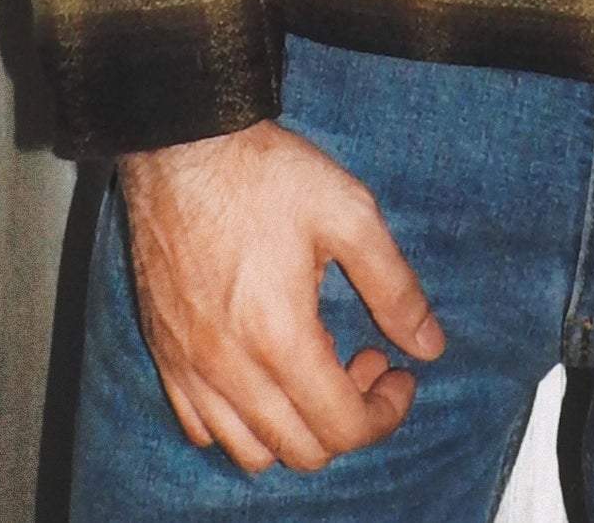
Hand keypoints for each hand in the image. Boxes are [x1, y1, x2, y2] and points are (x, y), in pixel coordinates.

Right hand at [115, 117, 444, 473]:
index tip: (400, 373)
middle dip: (348, 418)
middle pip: (302, 449)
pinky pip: (203, 427)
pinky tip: (265, 372)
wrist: (183, 143)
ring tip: (316, 367)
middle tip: (365, 358)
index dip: (385, 413)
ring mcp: (189, 366)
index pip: (342, 427)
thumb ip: (394, 286)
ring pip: (251, 450)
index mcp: (279, 337)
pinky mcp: (164, 353)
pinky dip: (242, 422)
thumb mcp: (350, 214)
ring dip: (297, 427)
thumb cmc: (265, 173)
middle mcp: (228, 367)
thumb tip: (429, 345)